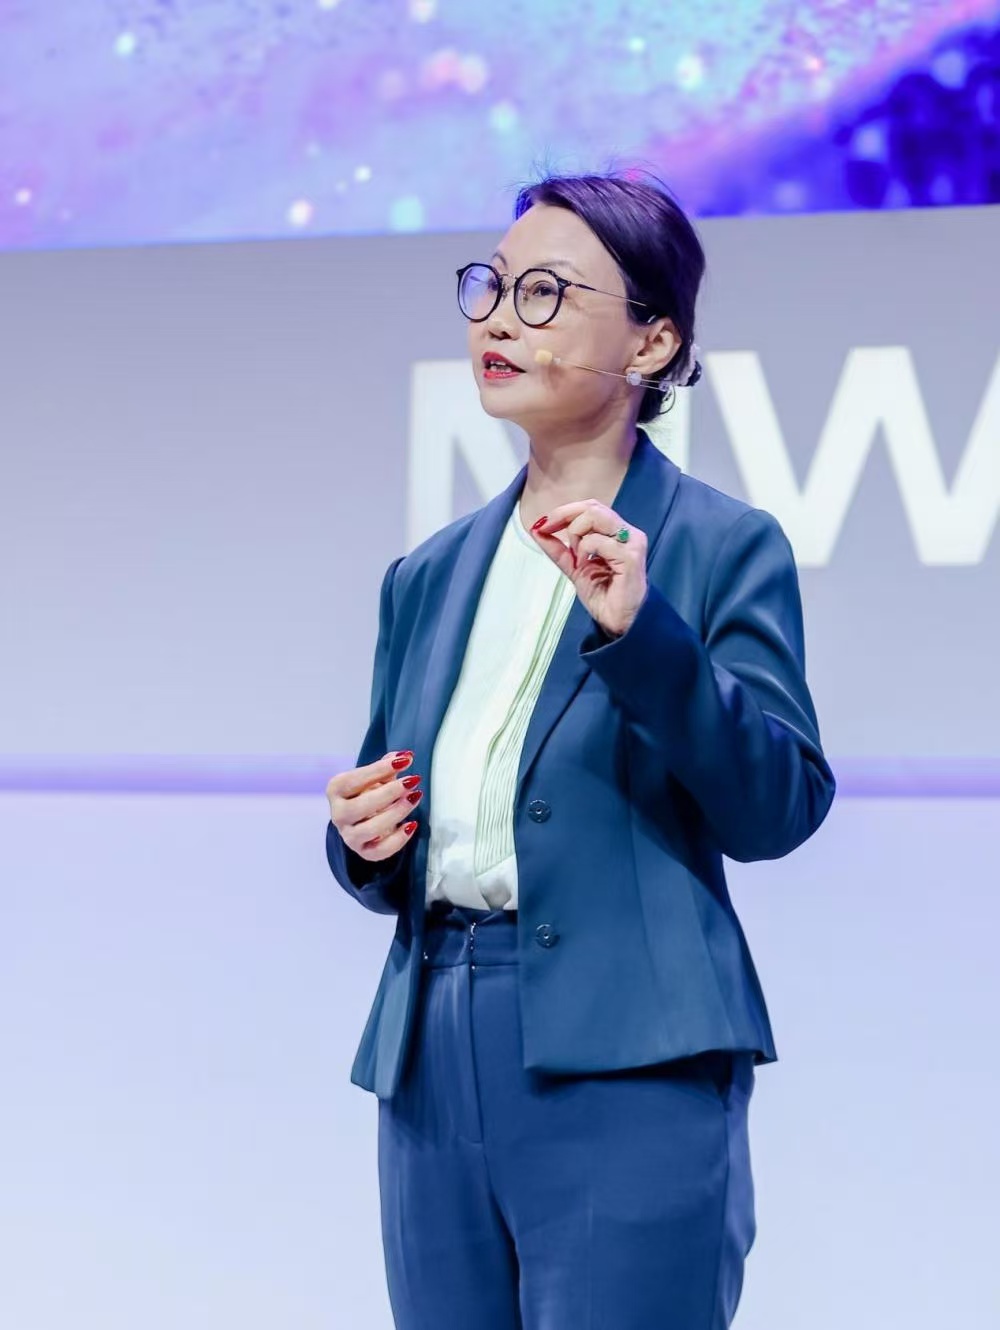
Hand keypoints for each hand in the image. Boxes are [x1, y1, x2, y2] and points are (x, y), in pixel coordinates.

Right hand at [326, 750, 421, 862]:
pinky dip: (398, 840)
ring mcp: (349, 836)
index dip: (379, 769)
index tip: (405, 761)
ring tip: (415, 798)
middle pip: (359, 807)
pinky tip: (412, 825)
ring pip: (369, 829)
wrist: (365, 818)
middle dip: (389, 793)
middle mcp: (338, 815)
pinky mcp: (364, 852)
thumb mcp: (376, 776)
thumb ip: (387, 766)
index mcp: (336, 790)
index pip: (354, 780)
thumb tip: (406, 755)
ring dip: (396, 813)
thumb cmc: (369, 792)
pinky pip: (380, 851)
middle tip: (412, 781)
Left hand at [530, 500, 646, 637]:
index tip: (543, 523)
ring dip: (576, 533)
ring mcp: (631, 543)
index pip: (591, 507)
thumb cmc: (604, 596)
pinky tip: (584, 565)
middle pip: (593, 506)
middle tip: (549, 531)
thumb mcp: (574, 567)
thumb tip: (537, 529)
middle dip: (564, 516)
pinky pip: (598, 541)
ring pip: (595, 516)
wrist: (619, 622)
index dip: (564, 511)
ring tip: (576, 556)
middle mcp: (628, 532)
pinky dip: (584, 549)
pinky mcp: (631, 556)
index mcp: (617, 532)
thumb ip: (558, 549)